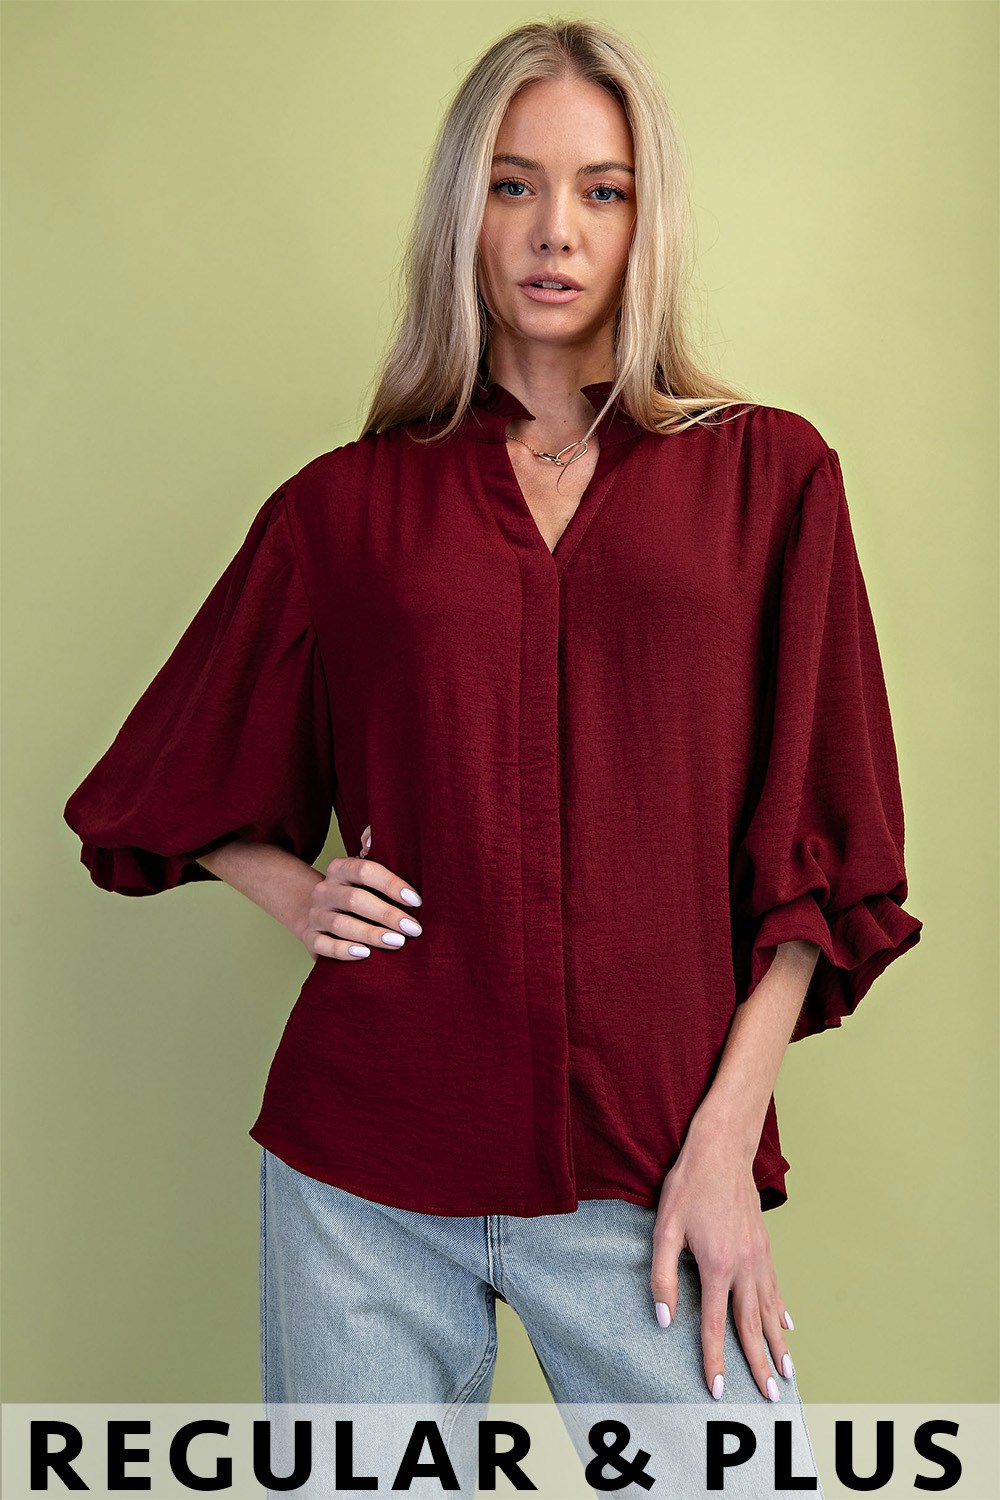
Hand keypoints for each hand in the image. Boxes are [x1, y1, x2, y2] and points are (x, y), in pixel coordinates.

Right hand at [300, 825, 423, 960]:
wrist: (313, 911)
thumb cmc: (354, 892)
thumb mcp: (363, 874)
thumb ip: (378, 856)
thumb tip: (373, 839)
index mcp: (340, 869)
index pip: (364, 870)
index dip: (391, 884)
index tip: (416, 900)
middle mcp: (325, 890)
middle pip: (355, 899)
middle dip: (387, 914)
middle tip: (413, 928)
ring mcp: (316, 915)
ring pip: (341, 925)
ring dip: (371, 934)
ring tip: (398, 942)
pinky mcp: (310, 938)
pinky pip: (324, 946)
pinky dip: (344, 951)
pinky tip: (366, 954)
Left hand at [649, 1112, 794, 1402]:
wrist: (722, 1149)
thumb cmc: (688, 1185)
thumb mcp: (665, 1228)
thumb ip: (663, 1275)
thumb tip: (665, 1319)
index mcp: (717, 1266)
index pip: (716, 1325)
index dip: (716, 1360)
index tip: (718, 1391)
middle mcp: (744, 1266)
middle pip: (752, 1326)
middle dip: (761, 1364)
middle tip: (770, 1397)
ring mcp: (759, 1256)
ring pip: (770, 1309)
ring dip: (778, 1343)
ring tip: (787, 1372)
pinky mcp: (764, 1245)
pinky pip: (775, 1286)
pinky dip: (781, 1310)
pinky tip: (787, 1325)